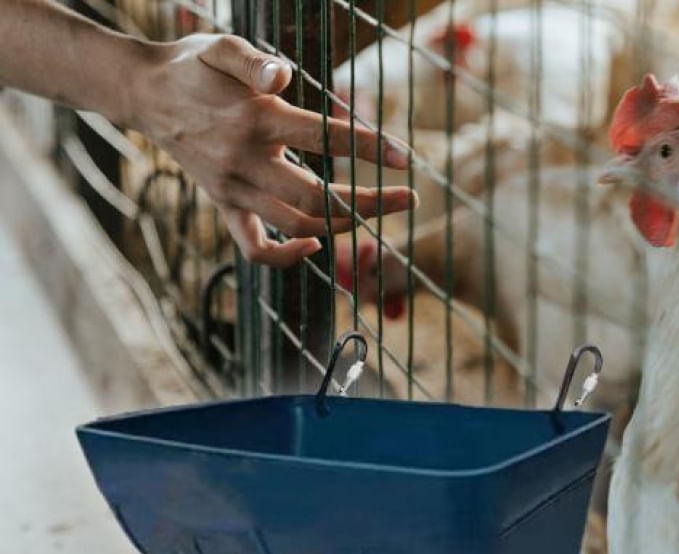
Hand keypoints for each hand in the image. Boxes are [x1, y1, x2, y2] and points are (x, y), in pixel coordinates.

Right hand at [132, 34, 416, 267]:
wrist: (146, 96)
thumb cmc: (192, 67)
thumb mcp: (219, 46)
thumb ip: (252, 59)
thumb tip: (283, 73)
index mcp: (255, 120)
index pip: (325, 137)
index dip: (371, 149)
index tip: (406, 160)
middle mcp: (245, 162)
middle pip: (318, 198)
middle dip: (370, 202)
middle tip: (407, 199)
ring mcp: (234, 191)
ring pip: (295, 225)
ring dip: (341, 226)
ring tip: (373, 214)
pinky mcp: (225, 207)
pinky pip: (255, 249)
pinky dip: (287, 255)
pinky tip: (316, 242)